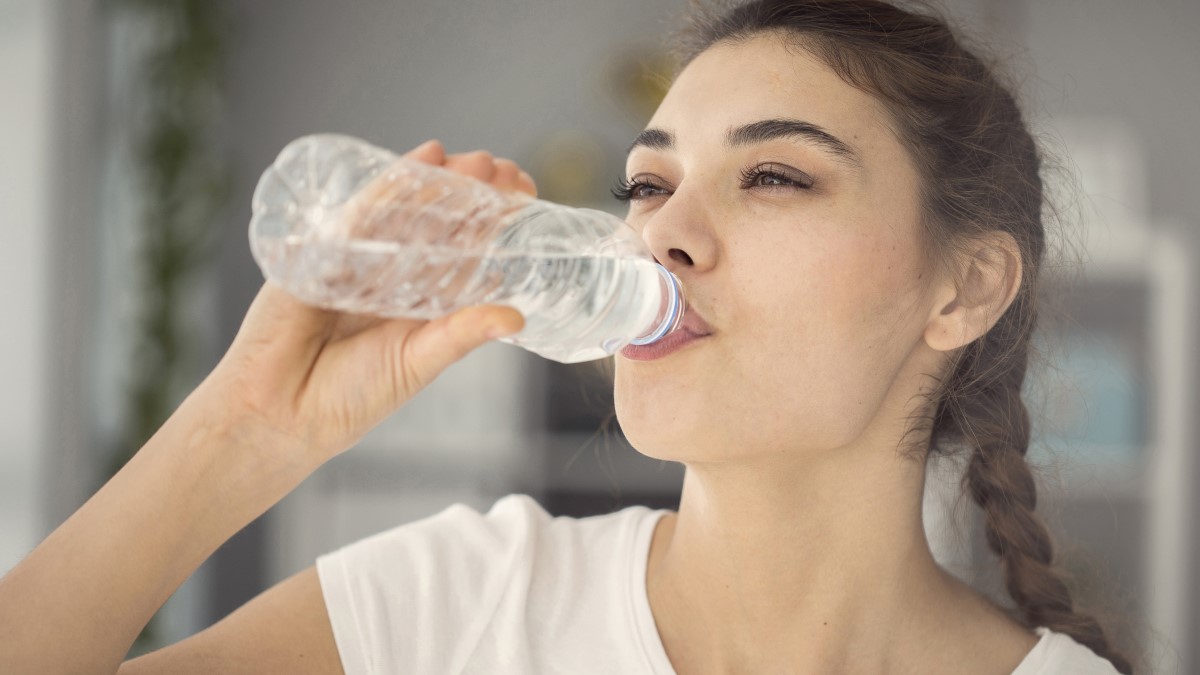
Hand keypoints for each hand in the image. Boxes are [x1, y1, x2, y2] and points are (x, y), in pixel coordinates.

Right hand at [198, 140, 535, 466]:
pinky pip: (363, 211)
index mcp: (421, 304)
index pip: (465, 254)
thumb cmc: (349, 398)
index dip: (493, 226)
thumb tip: (517, 317)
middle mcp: (394, 278)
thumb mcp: (417, 362)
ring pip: (407, 214)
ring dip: (442, 184)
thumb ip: (461, 334)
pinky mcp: (322, 250)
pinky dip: (394, 185)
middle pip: (440, 226)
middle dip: (474, 196)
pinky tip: (424, 160)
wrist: (279, 411)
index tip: (525, 198)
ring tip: (477, 163)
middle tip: (505, 171)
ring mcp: (358, 260)